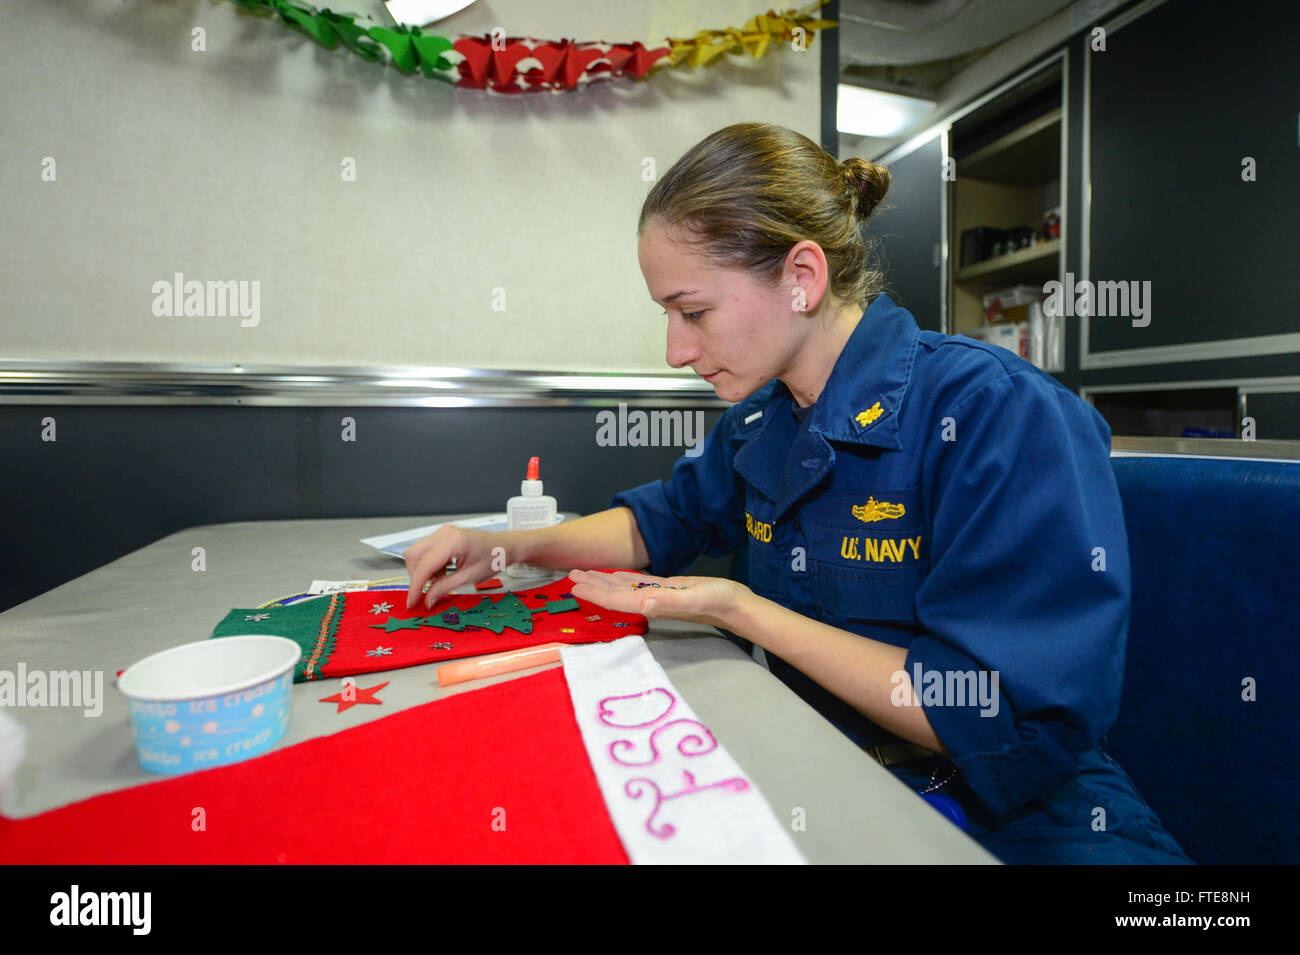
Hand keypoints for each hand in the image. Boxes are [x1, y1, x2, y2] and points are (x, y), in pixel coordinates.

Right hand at [403, 526, 505, 610]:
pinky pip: (425, 552)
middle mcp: (444, 533)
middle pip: (413, 556)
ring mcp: (442, 533)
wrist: (505, 546)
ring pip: (417, 554)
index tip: (412, 602)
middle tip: (428, 592)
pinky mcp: (443, 536)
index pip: (424, 566)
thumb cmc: (494, 557)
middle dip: (417, 577)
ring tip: (441, 580)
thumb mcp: (470, 577)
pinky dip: (429, 566)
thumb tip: (427, 599)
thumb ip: (445, 588)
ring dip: (423, 572)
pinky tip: (443, 573)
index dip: (415, 586)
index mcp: (453, 541)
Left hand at [565, 569, 749, 630]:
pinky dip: (623, 579)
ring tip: (585, 574)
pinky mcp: (668, 590)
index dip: (595, 594)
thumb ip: (669, 602)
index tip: (575, 587)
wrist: (737, 605)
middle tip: (570, 576)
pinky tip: (616, 576)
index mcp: (653, 605)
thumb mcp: (694, 597)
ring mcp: (659, 597)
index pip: (617, 600)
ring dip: (604, 582)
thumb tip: (644, 604)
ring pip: (624, 589)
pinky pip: (639, 585)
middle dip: (592, 586)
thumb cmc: (718, 601)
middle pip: (615, 594)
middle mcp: (651, 602)